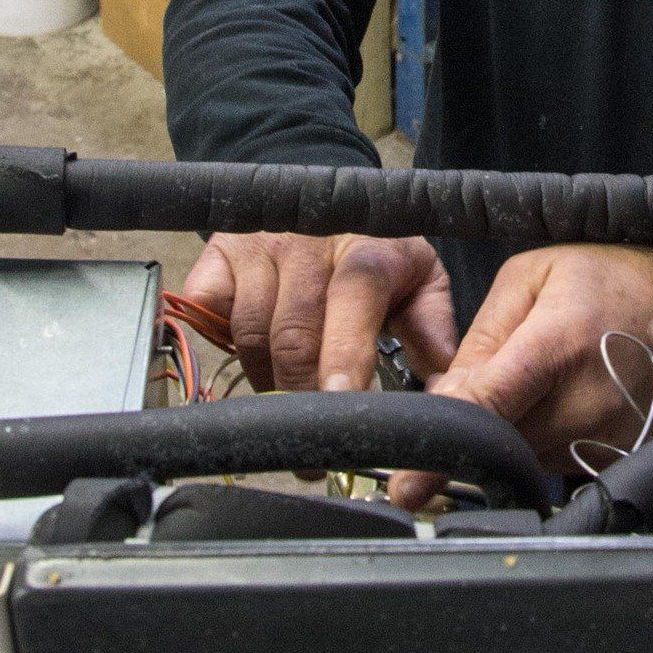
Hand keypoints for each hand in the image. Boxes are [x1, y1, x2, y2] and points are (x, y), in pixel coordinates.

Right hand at [180, 230, 457, 392]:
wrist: (323, 203)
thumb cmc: (375, 255)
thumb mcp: (419, 281)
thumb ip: (432, 329)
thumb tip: (445, 382)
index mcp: (367, 250)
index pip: (354, 300)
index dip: (345, 356)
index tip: (342, 401)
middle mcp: (308, 242)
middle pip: (294, 333)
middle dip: (301, 396)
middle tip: (314, 449)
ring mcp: (258, 247)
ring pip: (249, 333)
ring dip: (264, 380)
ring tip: (285, 406)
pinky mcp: (218, 255)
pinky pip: (207, 312)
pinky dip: (220, 345)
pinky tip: (247, 357)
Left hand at [385, 245, 652, 511]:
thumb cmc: (600, 275)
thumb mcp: (528, 278)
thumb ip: (479, 338)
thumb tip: (442, 398)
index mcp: (558, 343)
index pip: (489, 406)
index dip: (445, 445)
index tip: (408, 487)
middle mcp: (588, 399)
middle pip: (502, 441)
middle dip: (479, 424)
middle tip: (485, 389)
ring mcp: (609, 433)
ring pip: (526, 457)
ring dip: (512, 432)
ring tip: (536, 384)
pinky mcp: (619, 453)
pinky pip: (557, 462)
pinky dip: (543, 440)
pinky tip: (559, 400)